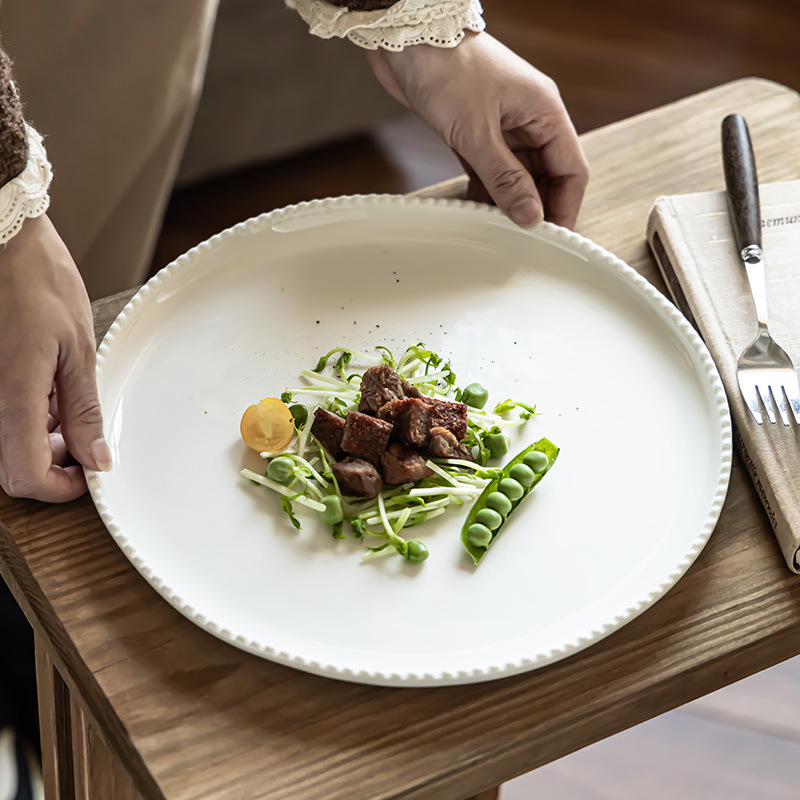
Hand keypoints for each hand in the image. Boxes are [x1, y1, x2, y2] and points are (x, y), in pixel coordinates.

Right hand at [0, 215, 109, 502]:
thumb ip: (84, 412)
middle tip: (82, 435)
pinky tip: (44, 386)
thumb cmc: (38, 282)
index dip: (60, 487)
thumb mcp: (77, 349)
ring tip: (64, 399)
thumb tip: (97, 459)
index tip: (88, 472)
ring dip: (40, 438)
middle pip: (12, 467)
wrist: (0, 238)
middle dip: (53, 462)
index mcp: (12, 397)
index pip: (25, 477)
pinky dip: (26, 414)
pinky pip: (0, 415)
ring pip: (5, 442)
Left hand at [367, 32, 588, 228]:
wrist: (405, 41)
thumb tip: (530, 216)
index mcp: (545, 111)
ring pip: (517, 176)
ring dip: (509, 203)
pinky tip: (478, 210)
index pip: (572, 170)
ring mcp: (502, 126)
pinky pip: (491, 170)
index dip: (566, 206)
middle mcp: (529, 120)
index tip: (553, 237)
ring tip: (498, 230)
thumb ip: (505, 178)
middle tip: (521, 241)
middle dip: (536, 208)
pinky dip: (486, 191)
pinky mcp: (476, 131)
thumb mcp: (477, 132)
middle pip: (546, 176)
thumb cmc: (446, 68)